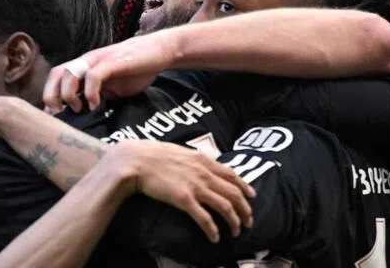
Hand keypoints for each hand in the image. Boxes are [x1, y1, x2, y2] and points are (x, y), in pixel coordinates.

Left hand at [43, 31, 177, 112]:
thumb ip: (97, 96)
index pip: (57, 77)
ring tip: (79, 109)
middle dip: (52, 95)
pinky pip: (94, 76)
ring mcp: (99, 60)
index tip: (54, 117)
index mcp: (85, 67)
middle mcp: (87, 62)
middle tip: (59, 114)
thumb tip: (83, 119)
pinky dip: (90, 92)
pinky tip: (96, 104)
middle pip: (57, 74)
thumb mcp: (112, 88)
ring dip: (69, 94)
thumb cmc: (135, 71)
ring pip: (71, 73)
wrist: (159, 52)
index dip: (50, 96)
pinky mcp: (113, 62)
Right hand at [104, 140, 254, 243]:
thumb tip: (204, 164)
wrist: (137, 160)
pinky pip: (204, 218)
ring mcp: (195, 187)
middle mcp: (204, 173)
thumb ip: (196, 160)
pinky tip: (214, 238)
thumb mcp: (182, 151)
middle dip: (245, 210)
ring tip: (235, 232)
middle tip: (248, 221)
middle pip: (234, 193)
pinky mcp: (184, 200)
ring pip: (225, 207)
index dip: (245, 187)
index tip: (251, 197)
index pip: (232, 175)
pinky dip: (212, 230)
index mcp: (204, 161)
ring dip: (234, 221)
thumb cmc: (155, 155)